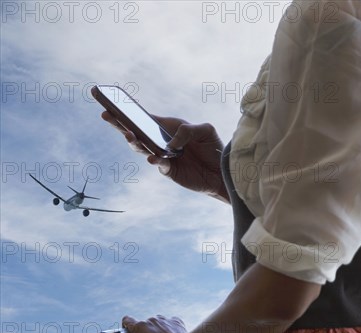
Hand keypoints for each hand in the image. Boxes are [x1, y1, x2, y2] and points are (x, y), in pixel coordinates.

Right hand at [102, 111, 228, 199]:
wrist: (222, 171)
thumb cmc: (213, 148)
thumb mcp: (205, 130)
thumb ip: (189, 130)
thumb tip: (173, 142)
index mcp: (167, 127)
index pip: (144, 117)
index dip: (128, 110)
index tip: (112, 101)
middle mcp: (161, 142)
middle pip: (136, 132)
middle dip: (120, 123)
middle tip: (106, 114)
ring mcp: (162, 156)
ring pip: (142, 148)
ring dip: (134, 141)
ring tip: (128, 134)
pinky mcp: (169, 171)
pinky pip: (158, 164)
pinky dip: (154, 160)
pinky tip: (151, 157)